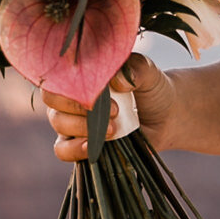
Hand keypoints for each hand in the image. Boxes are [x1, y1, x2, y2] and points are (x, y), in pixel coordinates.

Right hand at [43, 51, 174, 161]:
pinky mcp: (81, 144)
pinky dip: (73, 150)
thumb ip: (135, 68)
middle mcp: (71, 95)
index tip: (103, 92)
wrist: (166, 118)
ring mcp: (73, 121)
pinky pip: (62, 149)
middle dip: (79, 106)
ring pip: (58, 122)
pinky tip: (91, 148)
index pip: (57, 74)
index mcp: (80, 73)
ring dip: (82, 127)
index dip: (73, 84)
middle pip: (53, 99)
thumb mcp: (147, 73)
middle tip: (114, 111)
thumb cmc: (152, 89)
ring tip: (113, 129)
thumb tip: (117, 80)